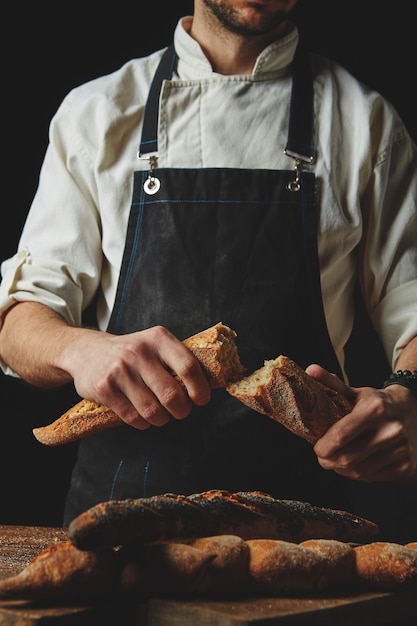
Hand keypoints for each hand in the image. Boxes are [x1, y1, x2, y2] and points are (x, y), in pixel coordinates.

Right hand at [63, 325, 211, 429]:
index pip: (188, 367)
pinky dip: (142, 423)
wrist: (85, 350)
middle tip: (180, 411)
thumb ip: (177, 360)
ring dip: (161, 419)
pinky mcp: (104, 389)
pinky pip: (133, 418)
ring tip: (161, 415)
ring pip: (153, 411)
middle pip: (172, 395)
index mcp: (158, 338)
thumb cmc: (131, 352)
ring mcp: (119, 370)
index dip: (199, 389)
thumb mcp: (154, 344)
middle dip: (181, 410)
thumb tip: (205, 387)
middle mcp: (139, 352)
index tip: (201, 400)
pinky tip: (142, 416)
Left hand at [306, 364, 416, 484]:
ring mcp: (399, 450)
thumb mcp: (358, 393)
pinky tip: (354, 463)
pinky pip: (371, 477)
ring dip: (340, 469)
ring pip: (357, 471)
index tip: (316, 446)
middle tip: (322, 455)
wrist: (415, 413)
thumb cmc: (380, 404)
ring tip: (337, 458)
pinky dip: (356, 474)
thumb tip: (310, 371)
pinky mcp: (405, 466)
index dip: (322, 446)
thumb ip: (332, 384)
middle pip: (346, 459)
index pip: (339, 436)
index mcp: (374, 409)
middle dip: (327, 461)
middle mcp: (389, 430)